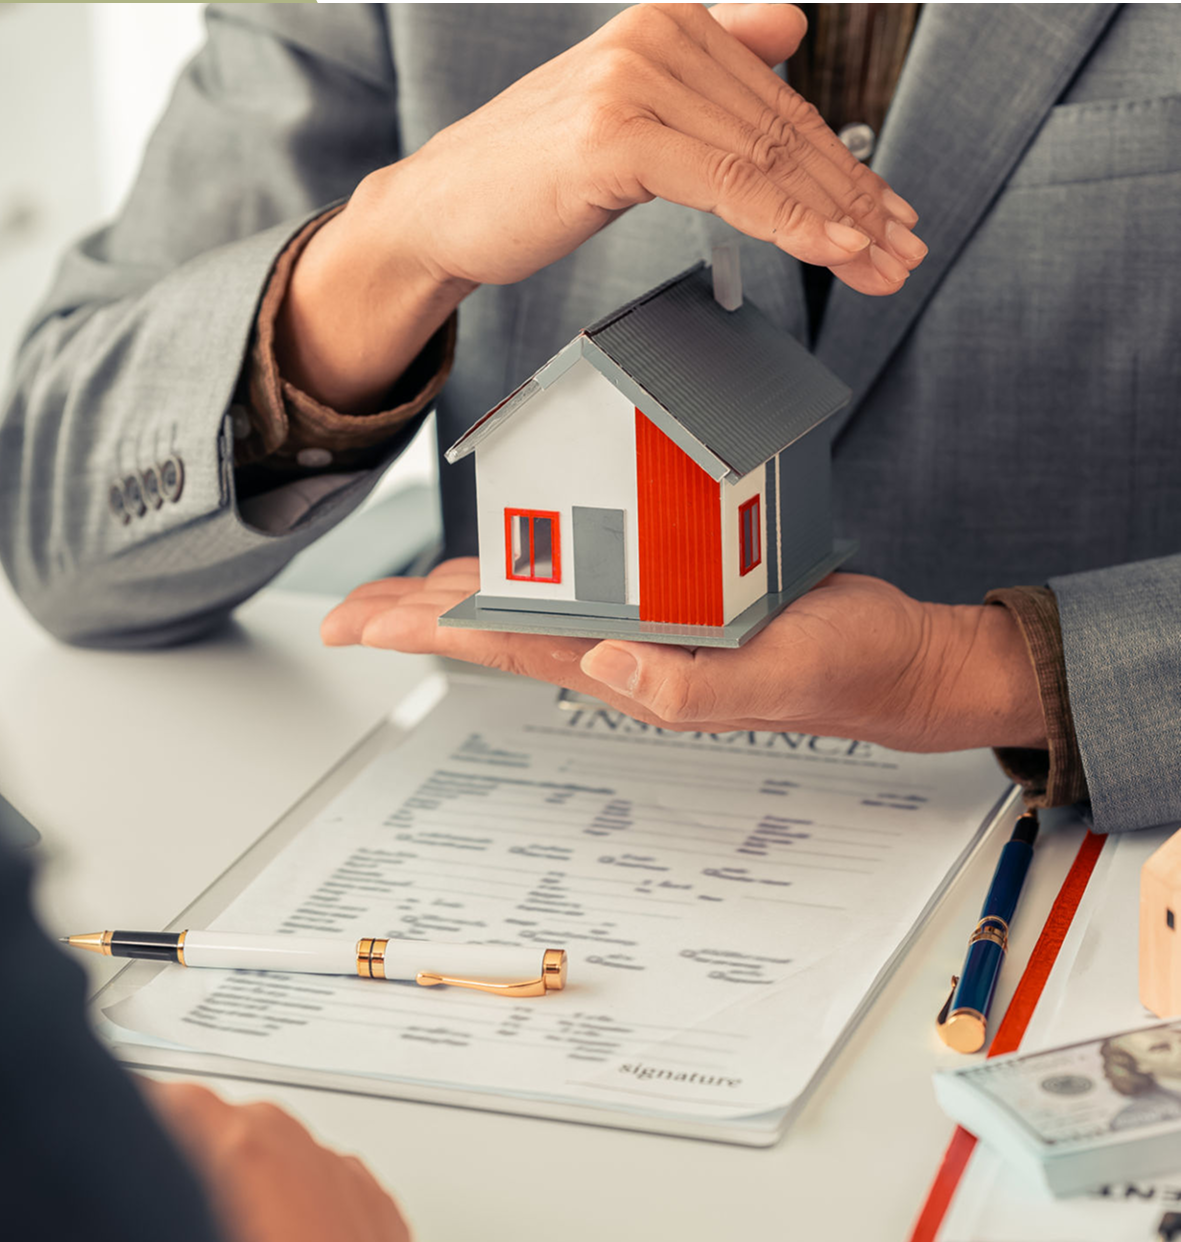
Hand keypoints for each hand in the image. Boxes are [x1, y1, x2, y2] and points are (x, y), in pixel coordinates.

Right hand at [144, 1085, 467, 1241]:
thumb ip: (167, 1193)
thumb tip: (149, 1187)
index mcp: (236, 1137)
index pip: (178, 1101)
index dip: (156, 1122)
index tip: (147, 1141)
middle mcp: (290, 1138)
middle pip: (235, 1122)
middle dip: (214, 1157)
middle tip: (195, 1209)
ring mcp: (340, 1166)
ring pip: (289, 1152)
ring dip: (269, 1181)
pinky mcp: (378, 1200)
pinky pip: (334, 1184)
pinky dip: (316, 1205)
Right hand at [279, 3, 925, 410]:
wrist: (439, 210)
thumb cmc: (527, 173)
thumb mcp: (625, 104)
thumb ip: (708, 61)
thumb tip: (789, 24)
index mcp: (667, 20)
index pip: (777, 103)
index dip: (842, 164)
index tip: (887, 212)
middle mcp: (656, 33)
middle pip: (781, 132)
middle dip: (854, 200)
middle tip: (901, 249)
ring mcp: (634, 79)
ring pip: (765, 161)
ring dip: (838, 221)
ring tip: (880, 265)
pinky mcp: (617, 133)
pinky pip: (729, 185)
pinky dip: (791, 223)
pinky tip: (833, 250)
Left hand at [321, 559, 1046, 755]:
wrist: (892, 660)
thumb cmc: (844, 668)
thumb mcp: (775, 676)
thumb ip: (690, 687)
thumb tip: (600, 667)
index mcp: (631, 667)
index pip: (506, 643)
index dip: (429, 630)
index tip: (363, 623)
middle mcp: (622, 648)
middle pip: (497, 628)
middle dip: (417, 620)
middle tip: (348, 611)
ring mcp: (643, 623)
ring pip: (529, 604)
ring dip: (460, 595)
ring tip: (399, 590)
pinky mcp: (671, 593)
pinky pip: (582, 577)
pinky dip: (533, 563)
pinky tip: (511, 554)